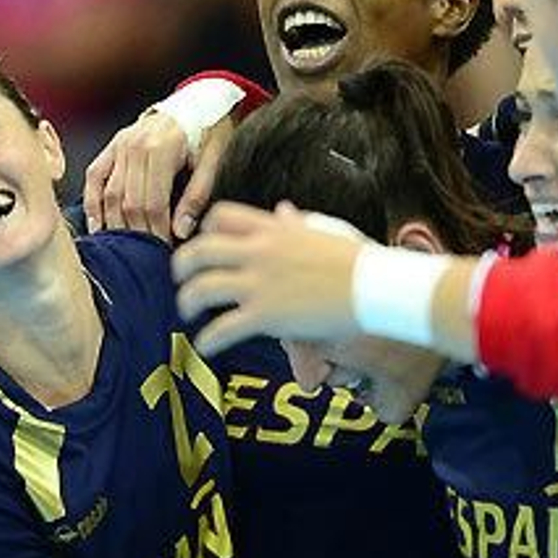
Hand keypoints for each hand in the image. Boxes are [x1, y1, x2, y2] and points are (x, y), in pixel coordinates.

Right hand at [83, 96, 237, 239]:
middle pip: (128, 203)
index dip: (156, 232)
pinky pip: (94, 178)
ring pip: (109, 194)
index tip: (163, 251)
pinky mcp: (111, 146)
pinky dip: (92, 203)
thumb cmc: (208, 133)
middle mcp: (134, 146)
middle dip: (137, 233)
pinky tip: (97, 227)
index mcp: (161, 149)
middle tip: (145, 255)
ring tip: (123, 248)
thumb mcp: (214, 161)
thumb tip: (181, 231)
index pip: (153, 203)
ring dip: (114, 225)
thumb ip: (198, 195)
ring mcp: (119, 145)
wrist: (195, 102)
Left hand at [172, 202, 363, 353]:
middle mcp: (259, 252)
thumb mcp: (323, 230)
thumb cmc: (357, 260)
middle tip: (182, 278)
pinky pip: (222, 328)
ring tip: (187, 311)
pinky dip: (207, 340)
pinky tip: (205, 347)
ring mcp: (260, 283)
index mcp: (273, 228)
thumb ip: (296, 222)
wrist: (376, 286)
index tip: (205, 243)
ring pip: (201, 288)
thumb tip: (283, 211)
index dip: (206, 230)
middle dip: (183, 265)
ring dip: (187, 301)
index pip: (221, 216)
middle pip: (200, 250)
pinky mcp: (266, 316)